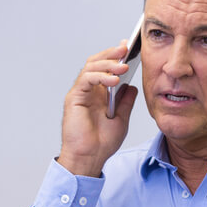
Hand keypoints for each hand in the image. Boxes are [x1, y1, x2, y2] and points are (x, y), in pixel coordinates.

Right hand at [57, 41, 137, 177]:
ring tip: (123, 66)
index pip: (106, 68)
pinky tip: (114, 80)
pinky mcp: (74, 98)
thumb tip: (132, 86)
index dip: (115, 56)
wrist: (90, 158)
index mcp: (99, 94)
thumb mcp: (122, 119)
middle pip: (96, 62)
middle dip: (111, 53)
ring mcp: (81, 93)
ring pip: (91, 67)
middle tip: (125, 48)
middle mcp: (89, 90)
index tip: (129, 48)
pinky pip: (86, 79)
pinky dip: (100, 76)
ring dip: (108, 64)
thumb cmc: (102, 143)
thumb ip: (126, 102)